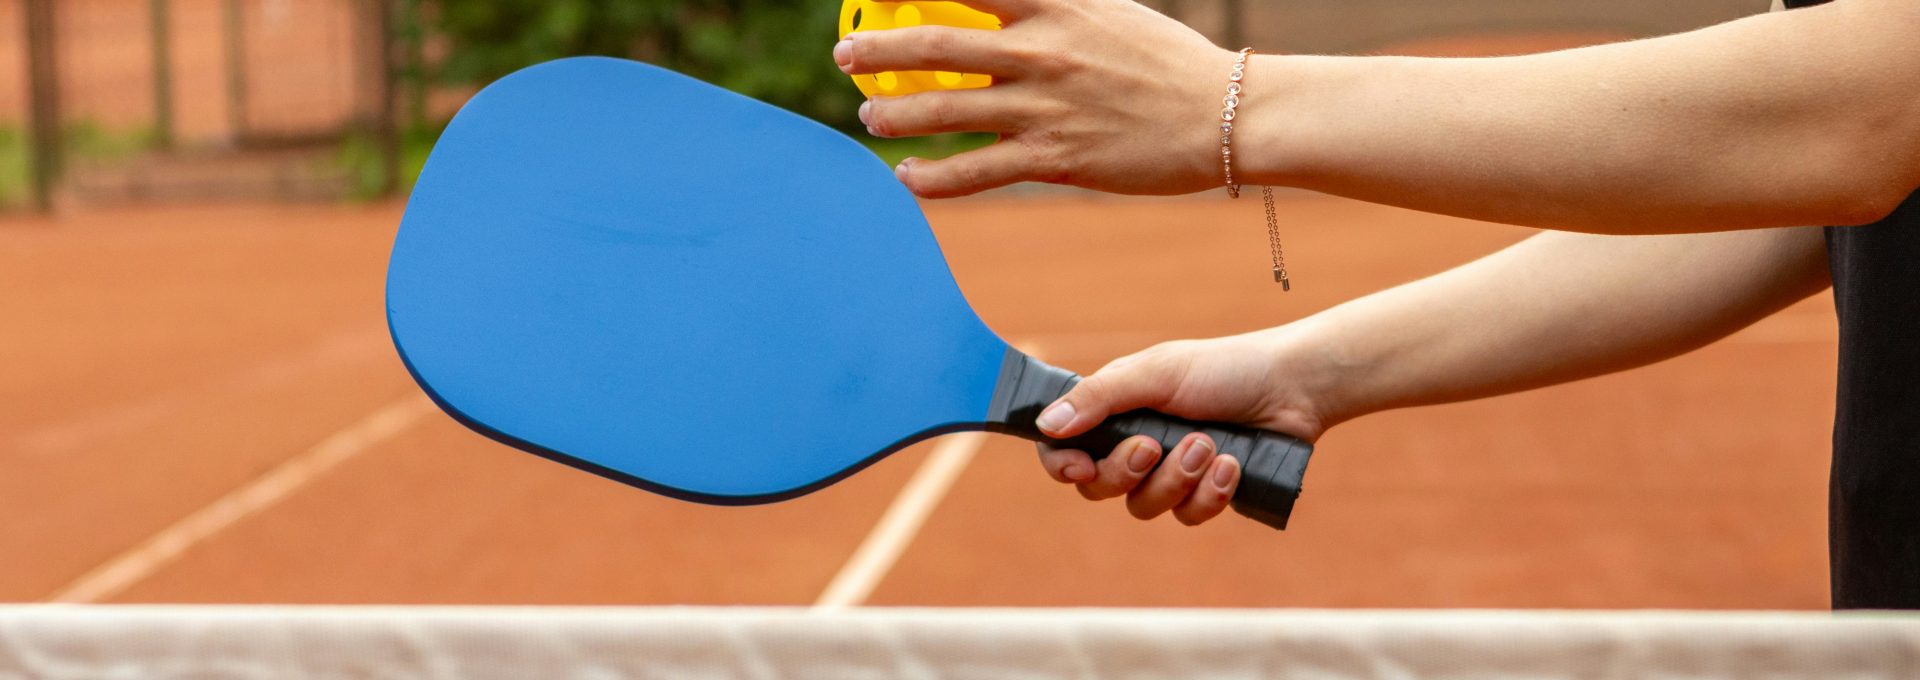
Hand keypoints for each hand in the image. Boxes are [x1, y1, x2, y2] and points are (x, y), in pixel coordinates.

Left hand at [833, 0, 1234, 196]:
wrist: (1224, 116)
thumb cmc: (1167, 63)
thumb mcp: (1111, 12)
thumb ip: (1056, 7)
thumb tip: (1010, 4)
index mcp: (1056, 4)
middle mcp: (1041, 50)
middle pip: (934, 44)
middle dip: (878, 51)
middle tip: (847, 58)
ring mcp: (1044, 107)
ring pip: (945, 110)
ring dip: (895, 115)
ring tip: (870, 118)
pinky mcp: (1054, 160)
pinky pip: (975, 173)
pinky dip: (932, 178)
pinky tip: (908, 179)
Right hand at [1034, 326, 1335, 524]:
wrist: (1292, 388)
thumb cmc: (1222, 370)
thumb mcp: (1156, 373)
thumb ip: (1099, 399)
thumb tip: (1045, 425)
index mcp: (1114, 411)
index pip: (1063, 448)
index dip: (1061, 464)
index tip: (1079, 467)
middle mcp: (1135, 445)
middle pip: (1098, 488)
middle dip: (1127, 471)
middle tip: (1156, 444)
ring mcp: (1169, 474)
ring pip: (1144, 507)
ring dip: (1177, 478)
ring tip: (1210, 445)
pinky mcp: (1204, 495)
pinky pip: (1187, 516)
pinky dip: (1209, 493)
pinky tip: (1232, 466)